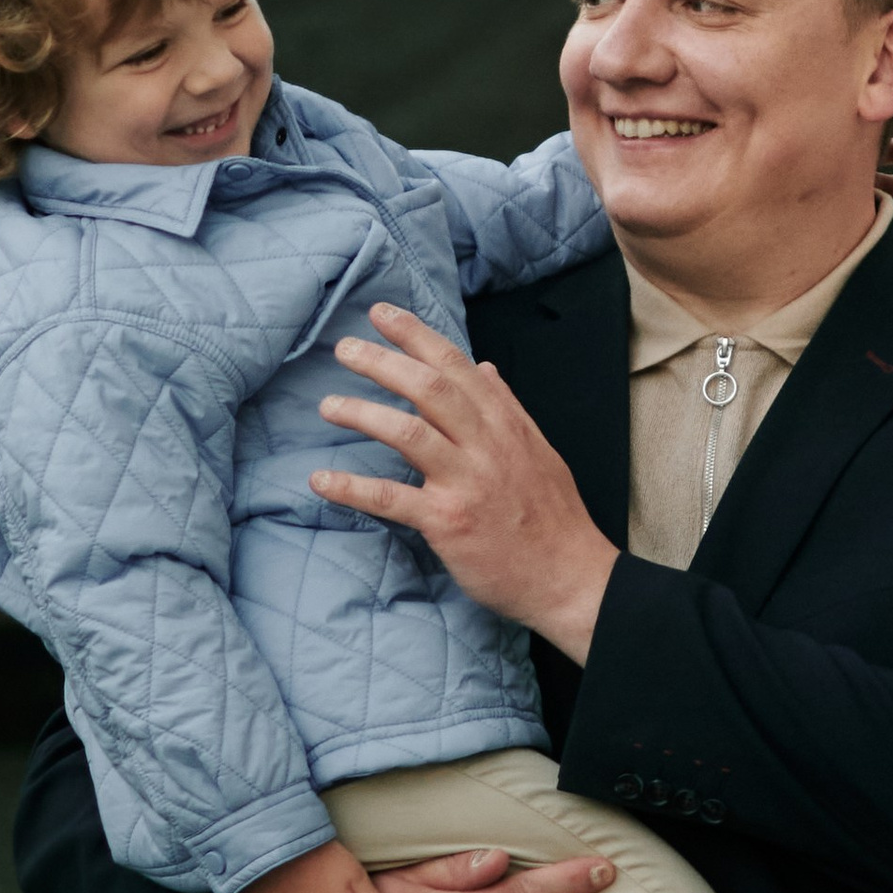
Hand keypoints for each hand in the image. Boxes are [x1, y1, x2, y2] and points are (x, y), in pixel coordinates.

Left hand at [311, 303, 618, 660]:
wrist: (571, 578)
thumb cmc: (553, 518)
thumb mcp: (539, 451)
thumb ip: (508, 408)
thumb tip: (485, 368)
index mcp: (506, 425)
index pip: (457, 366)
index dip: (416, 336)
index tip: (383, 314)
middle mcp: (487, 446)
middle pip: (429, 388)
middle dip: (383, 362)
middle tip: (345, 348)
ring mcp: (467, 483)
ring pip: (408, 433)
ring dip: (362, 413)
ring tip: (329, 405)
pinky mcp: (448, 523)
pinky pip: (392, 498)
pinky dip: (353, 488)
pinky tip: (321, 481)